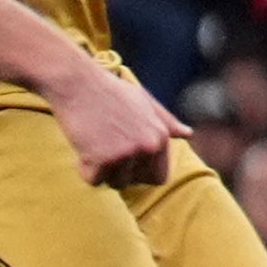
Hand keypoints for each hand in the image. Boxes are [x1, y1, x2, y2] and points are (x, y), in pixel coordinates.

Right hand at [46, 59, 182, 194]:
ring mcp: (126, 154)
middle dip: (120, 173)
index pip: (159, 177)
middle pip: (135, 183)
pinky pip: (93, 180)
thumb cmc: (111, 92)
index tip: (125, 161)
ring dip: (101, 170)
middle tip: (106, 149)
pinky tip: (84, 145)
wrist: (79, 84)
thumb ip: (166, 122)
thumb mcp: (145, 102)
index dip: (140, 173)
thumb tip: (188, 134)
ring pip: (113, 183)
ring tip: (96, 143)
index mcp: (161, 137)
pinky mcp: (103, 159)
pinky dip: (84, 169)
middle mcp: (149, 147)